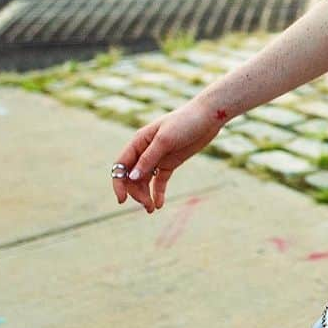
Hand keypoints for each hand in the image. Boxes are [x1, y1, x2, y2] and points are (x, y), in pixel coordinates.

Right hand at [110, 98, 226, 213]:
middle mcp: (145, 150)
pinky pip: (160, 181)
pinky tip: (159, 205)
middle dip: (136, 192)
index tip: (122, 200)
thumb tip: (132, 178)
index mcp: (138, 141)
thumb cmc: (185, 122)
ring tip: (152, 209)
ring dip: (145, 195)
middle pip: (132, 176)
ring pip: (144, 180)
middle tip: (146, 205)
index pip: (121, 165)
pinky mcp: (170, 163)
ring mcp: (158, 157)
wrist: (208, 117)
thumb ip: (148, 159)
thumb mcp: (165, 140)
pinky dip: (158, 192)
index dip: (118, 183)